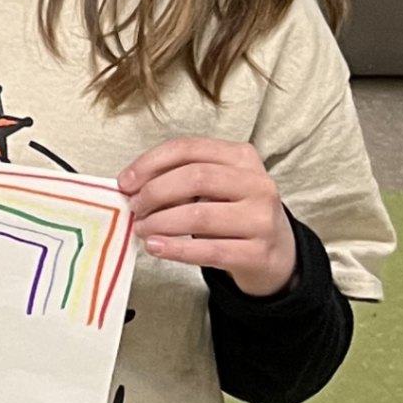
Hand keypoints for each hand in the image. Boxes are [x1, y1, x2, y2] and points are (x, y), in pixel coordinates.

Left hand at [117, 137, 296, 296]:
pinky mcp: (259, 254)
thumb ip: (180, 177)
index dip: (150, 163)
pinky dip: (176, 249)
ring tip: (142, 229)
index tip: (125, 182)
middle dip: (155, 192)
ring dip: (160, 223)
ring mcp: (262, 220)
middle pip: (195, 178)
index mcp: (242, 157)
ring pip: (200, 216)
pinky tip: (156, 247)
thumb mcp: (216, 185)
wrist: (277, 254)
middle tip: (135, 208)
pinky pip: (209, 250)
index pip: (188, 148)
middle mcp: (258, 184)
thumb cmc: (234, 212)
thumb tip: (132, 186)